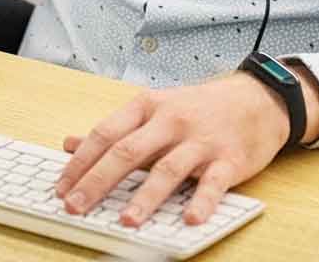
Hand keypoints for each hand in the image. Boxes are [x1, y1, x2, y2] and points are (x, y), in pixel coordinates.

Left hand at [53, 69, 318, 228]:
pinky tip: (190, 219)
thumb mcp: (153, 109)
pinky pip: (213, 183)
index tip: (61, 188)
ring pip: (168, 169)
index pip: (106, 134)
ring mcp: (200, 141)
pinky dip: (202, 202)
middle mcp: (171, 121)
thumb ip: (114, 130)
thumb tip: (69, 144)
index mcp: (148, 107)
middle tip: (76, 206)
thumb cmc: (199, 108)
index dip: (80, 163)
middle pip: (128, 151)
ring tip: (126, 220)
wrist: (257, 98)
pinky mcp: (229, 159)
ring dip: (145, 197)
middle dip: (98, 181)